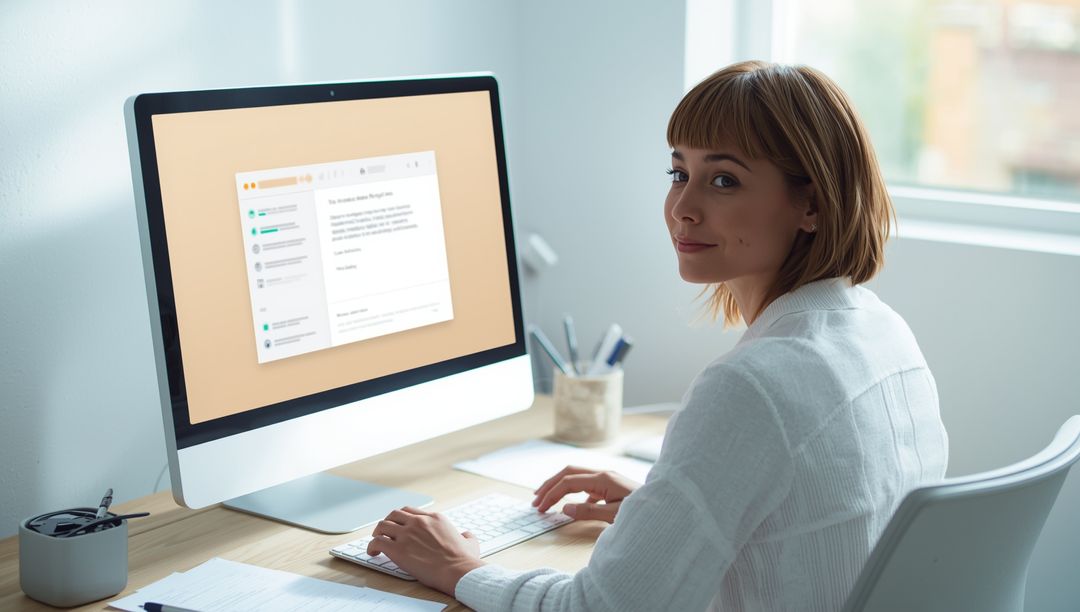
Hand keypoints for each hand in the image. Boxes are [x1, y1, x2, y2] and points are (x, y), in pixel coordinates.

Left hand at [367, 506, 484, 595]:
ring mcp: (407, 534)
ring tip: (376, 540)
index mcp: (434, 518)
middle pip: (394, 514)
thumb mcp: (470, 543)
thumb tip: (467, 535)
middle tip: (385, 531)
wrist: (456, 570)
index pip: (411, 511)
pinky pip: (377, 542)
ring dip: (377, 532)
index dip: (402, 518)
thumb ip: (467, 536)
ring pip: (382, 525)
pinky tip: (373, 553)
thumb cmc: (463, 560)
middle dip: (388, 522)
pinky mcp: (398, 549)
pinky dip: (371, 546)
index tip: (399, 525)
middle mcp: (418, 522)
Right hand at [532, 465, 639, 523]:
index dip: (551, 494)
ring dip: (558, 485)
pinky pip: (586, 484)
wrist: (665, 507)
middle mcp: (604, 474)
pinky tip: (571, 504)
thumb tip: (564, 509)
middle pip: (568, 472)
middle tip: (535, 499)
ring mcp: (607, 478)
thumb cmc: (643, 511)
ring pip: (576, 476)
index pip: (568, 482)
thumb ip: (588, 511)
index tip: (540, 508)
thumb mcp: (614, 515)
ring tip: (545, 497)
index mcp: (603, 479)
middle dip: (549, 485)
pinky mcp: (611, 485)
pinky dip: (572, 491)